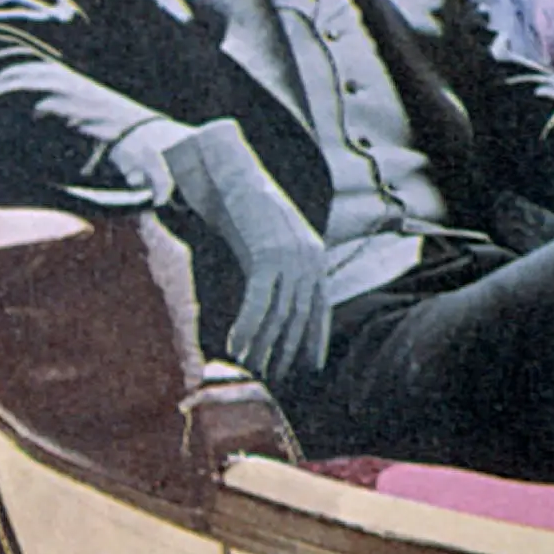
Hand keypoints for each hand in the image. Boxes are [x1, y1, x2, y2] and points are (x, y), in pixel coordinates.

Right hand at [162, 120, 331, 383]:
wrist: (233, 174)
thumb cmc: (247, 216)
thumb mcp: (268, 249)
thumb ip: (273, 278)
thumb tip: (269, 316)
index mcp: (314, 257)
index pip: (320, 309)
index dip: (314, 341)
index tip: (308, 370)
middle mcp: (309, 257)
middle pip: (302, 316)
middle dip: (288, 350)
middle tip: (272, 379)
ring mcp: (292, 254)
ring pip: (281, 312)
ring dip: (265, 345)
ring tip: (250, 369)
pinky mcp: (269, 251)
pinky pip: (260, 298)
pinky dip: (249, 325)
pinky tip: (236, 346)